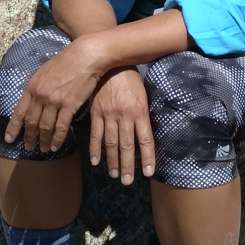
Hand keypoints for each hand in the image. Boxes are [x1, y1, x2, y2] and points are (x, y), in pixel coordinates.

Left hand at [5, 35, 102, 155]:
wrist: (84, 56)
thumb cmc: (65, 61)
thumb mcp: (43, 71)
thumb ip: (36, 86)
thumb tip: (31, 100)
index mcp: (32, 87)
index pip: (19, 112)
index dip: (13, 128)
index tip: (9, 139)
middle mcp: (41, 96)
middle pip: (32, 122)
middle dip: (29, 137)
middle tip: (28, 148)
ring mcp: (55, 101)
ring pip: (45, 127)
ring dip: (43, 140)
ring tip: (42, 149)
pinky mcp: (69, 105)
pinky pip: (61, 127)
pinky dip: (57, 139)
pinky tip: (55, 146)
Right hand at [89, 69, 155, 186]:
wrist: (111, 63)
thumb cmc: (131, 80)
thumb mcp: (143, 95)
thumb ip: (143, 115)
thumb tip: (144, 135)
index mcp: (140, 111)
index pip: (146, 139)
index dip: (148, 157)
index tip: (148, 172)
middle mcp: (125, 116)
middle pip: (128, 146)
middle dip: (128, 166)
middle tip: (127, 182)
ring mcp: (109, 115)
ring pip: (111, 143)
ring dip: (113, 161)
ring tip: (114, 175)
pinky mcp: (96, 113)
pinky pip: (95, 134)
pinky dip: (95, 149)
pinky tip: (95, 162)